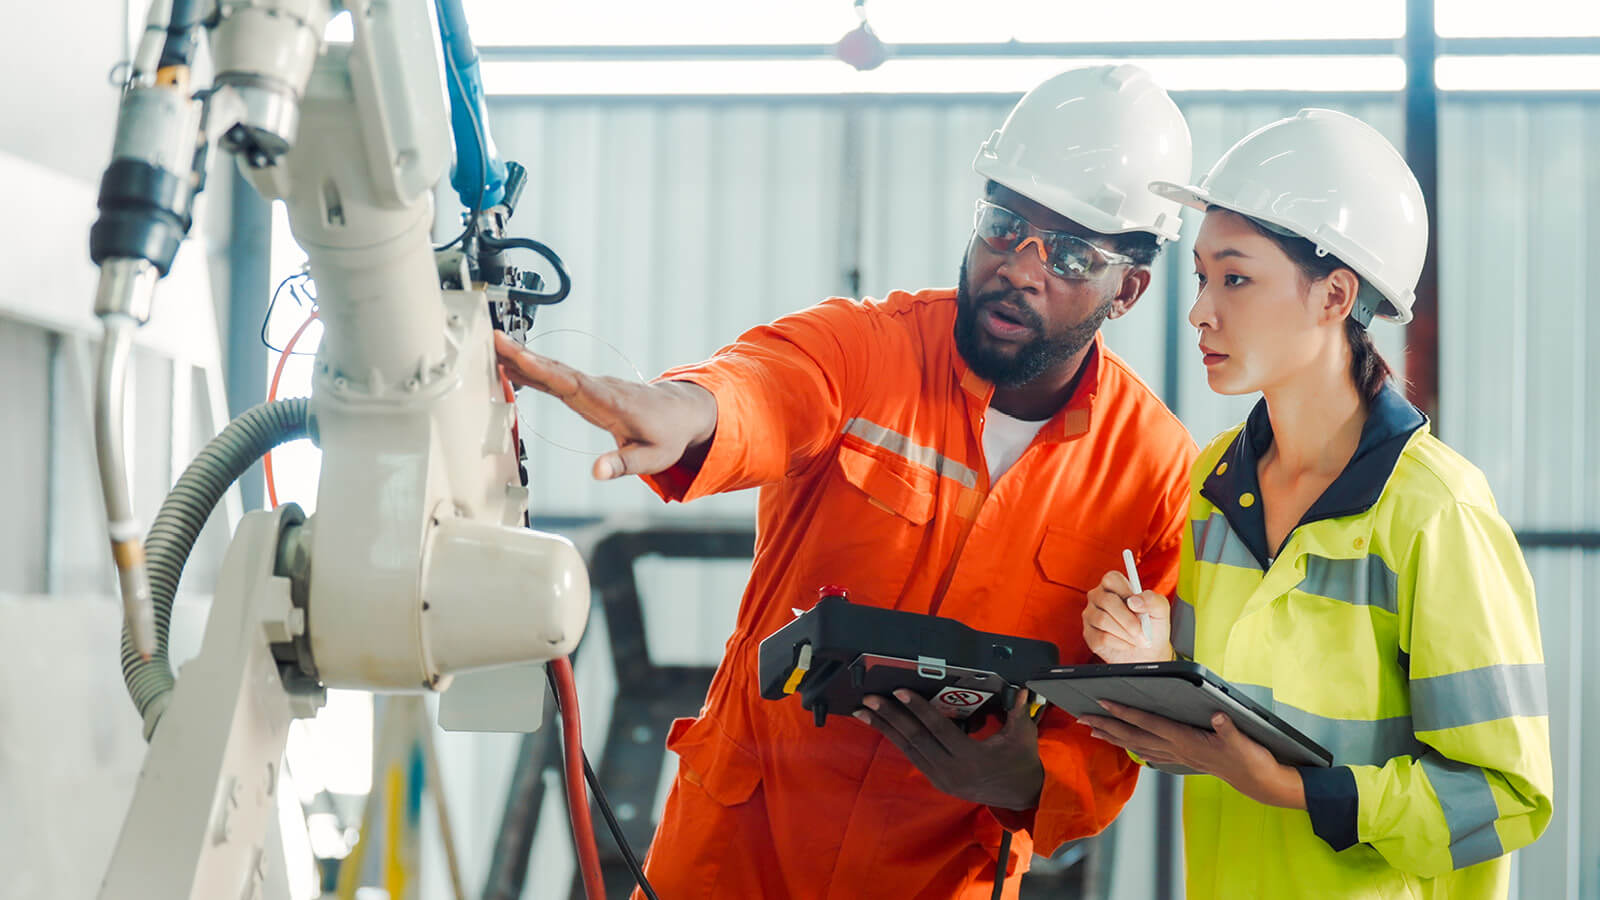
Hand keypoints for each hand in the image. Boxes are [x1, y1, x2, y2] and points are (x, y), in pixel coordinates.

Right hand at [494, 331, 717, 479]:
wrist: (681, 413)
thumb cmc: (668, 436)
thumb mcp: (652, 458)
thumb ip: (623, 465)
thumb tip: (597, 472)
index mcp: (610, 402)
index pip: (572, 384)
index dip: (544, 371)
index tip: (519, 358)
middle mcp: (597, 388)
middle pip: (555, 370)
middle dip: (524, 356)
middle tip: (493, 339)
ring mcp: (591, 386)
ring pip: (553, 370)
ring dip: (523, 359)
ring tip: (490, 346)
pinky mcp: (586, 389)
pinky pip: (555, 377)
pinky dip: (533, 371)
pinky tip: (511, 367)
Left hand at [854, 688, 1043, 810]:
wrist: (1021, 796)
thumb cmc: (1022, 761)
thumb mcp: (1023, 736)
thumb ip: (1019, 711)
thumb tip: (1021, 688)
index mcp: (971, 757)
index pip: (938, 729)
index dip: (918, 709)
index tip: (899, 691)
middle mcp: (951, 771)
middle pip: (915, 739)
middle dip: (890, 717)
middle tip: (868, 699)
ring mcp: (941, 778)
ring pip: (908, 749)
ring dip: (885, 729)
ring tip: (863, 712)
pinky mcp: (937, 781)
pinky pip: (913, 757)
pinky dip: (897, 740)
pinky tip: (883, 726)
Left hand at [1078, 701, 1304, 809]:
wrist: (1259, 782)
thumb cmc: (1251, 760)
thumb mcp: (1243, 741)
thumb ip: (1228, 728)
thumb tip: (1217, 715)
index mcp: (1186, 740)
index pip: (1148, 723)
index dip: (1125, 712)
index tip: (1104, 702)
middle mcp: (1176, 749)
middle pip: (1133, 736)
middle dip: (1106, 726)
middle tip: (1081, 717)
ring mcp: (1178, 756)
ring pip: (1137, 745)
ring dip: (1113, 737)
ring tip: (1092, 729)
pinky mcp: (1183, 759)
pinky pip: (1150, 753)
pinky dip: (1133, 747)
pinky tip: (1126, 746)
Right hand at [1083, 570, 1173, 663]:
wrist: (1148, 652)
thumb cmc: (1152, 628)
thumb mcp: (1161, 611)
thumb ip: (1153, 600)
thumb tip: (1135, 600)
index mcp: (1115, 586)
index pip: (1111, 579)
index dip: (1124, 591)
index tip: (1137, 605)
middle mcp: (1099, 597)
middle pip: (1107, 601)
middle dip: (1128, 619)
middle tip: (1142, 631)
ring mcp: (1091, 615)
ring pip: (1103, 620)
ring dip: (1125, 633)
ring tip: (1137, 640)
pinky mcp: (1089, 634)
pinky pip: (1101, 637)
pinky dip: (1119, 643)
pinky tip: (1127, 644)